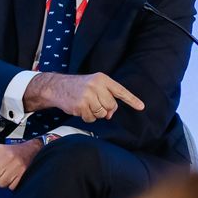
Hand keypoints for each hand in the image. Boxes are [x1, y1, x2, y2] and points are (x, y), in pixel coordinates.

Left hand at [0, 140, 44, 190]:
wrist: (31, 150)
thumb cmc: (10, 153)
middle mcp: (8, 156)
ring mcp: (16, 166)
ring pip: (0, 183)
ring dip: (2, 181)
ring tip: (6, 173)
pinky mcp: (23, 174)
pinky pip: (10, 186)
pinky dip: (11, 184)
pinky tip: (13, 176)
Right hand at [29, 72, 143, 123]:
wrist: (56, 86)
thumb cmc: (78, 87)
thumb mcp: (94, 86)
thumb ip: (105, 97)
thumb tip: (111, 114)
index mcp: (102, 79)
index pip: (120, 91)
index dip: (131, 100)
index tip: (141, 107)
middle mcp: (96, 85)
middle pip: (111, 106)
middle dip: (104, 108)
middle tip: (94, 103)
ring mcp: (88, 95)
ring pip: (101, 113)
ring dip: (94, 113)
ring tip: (85, 105)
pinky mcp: (80, 105)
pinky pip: (91, 118)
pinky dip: (86, 117)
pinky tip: (79, 109)